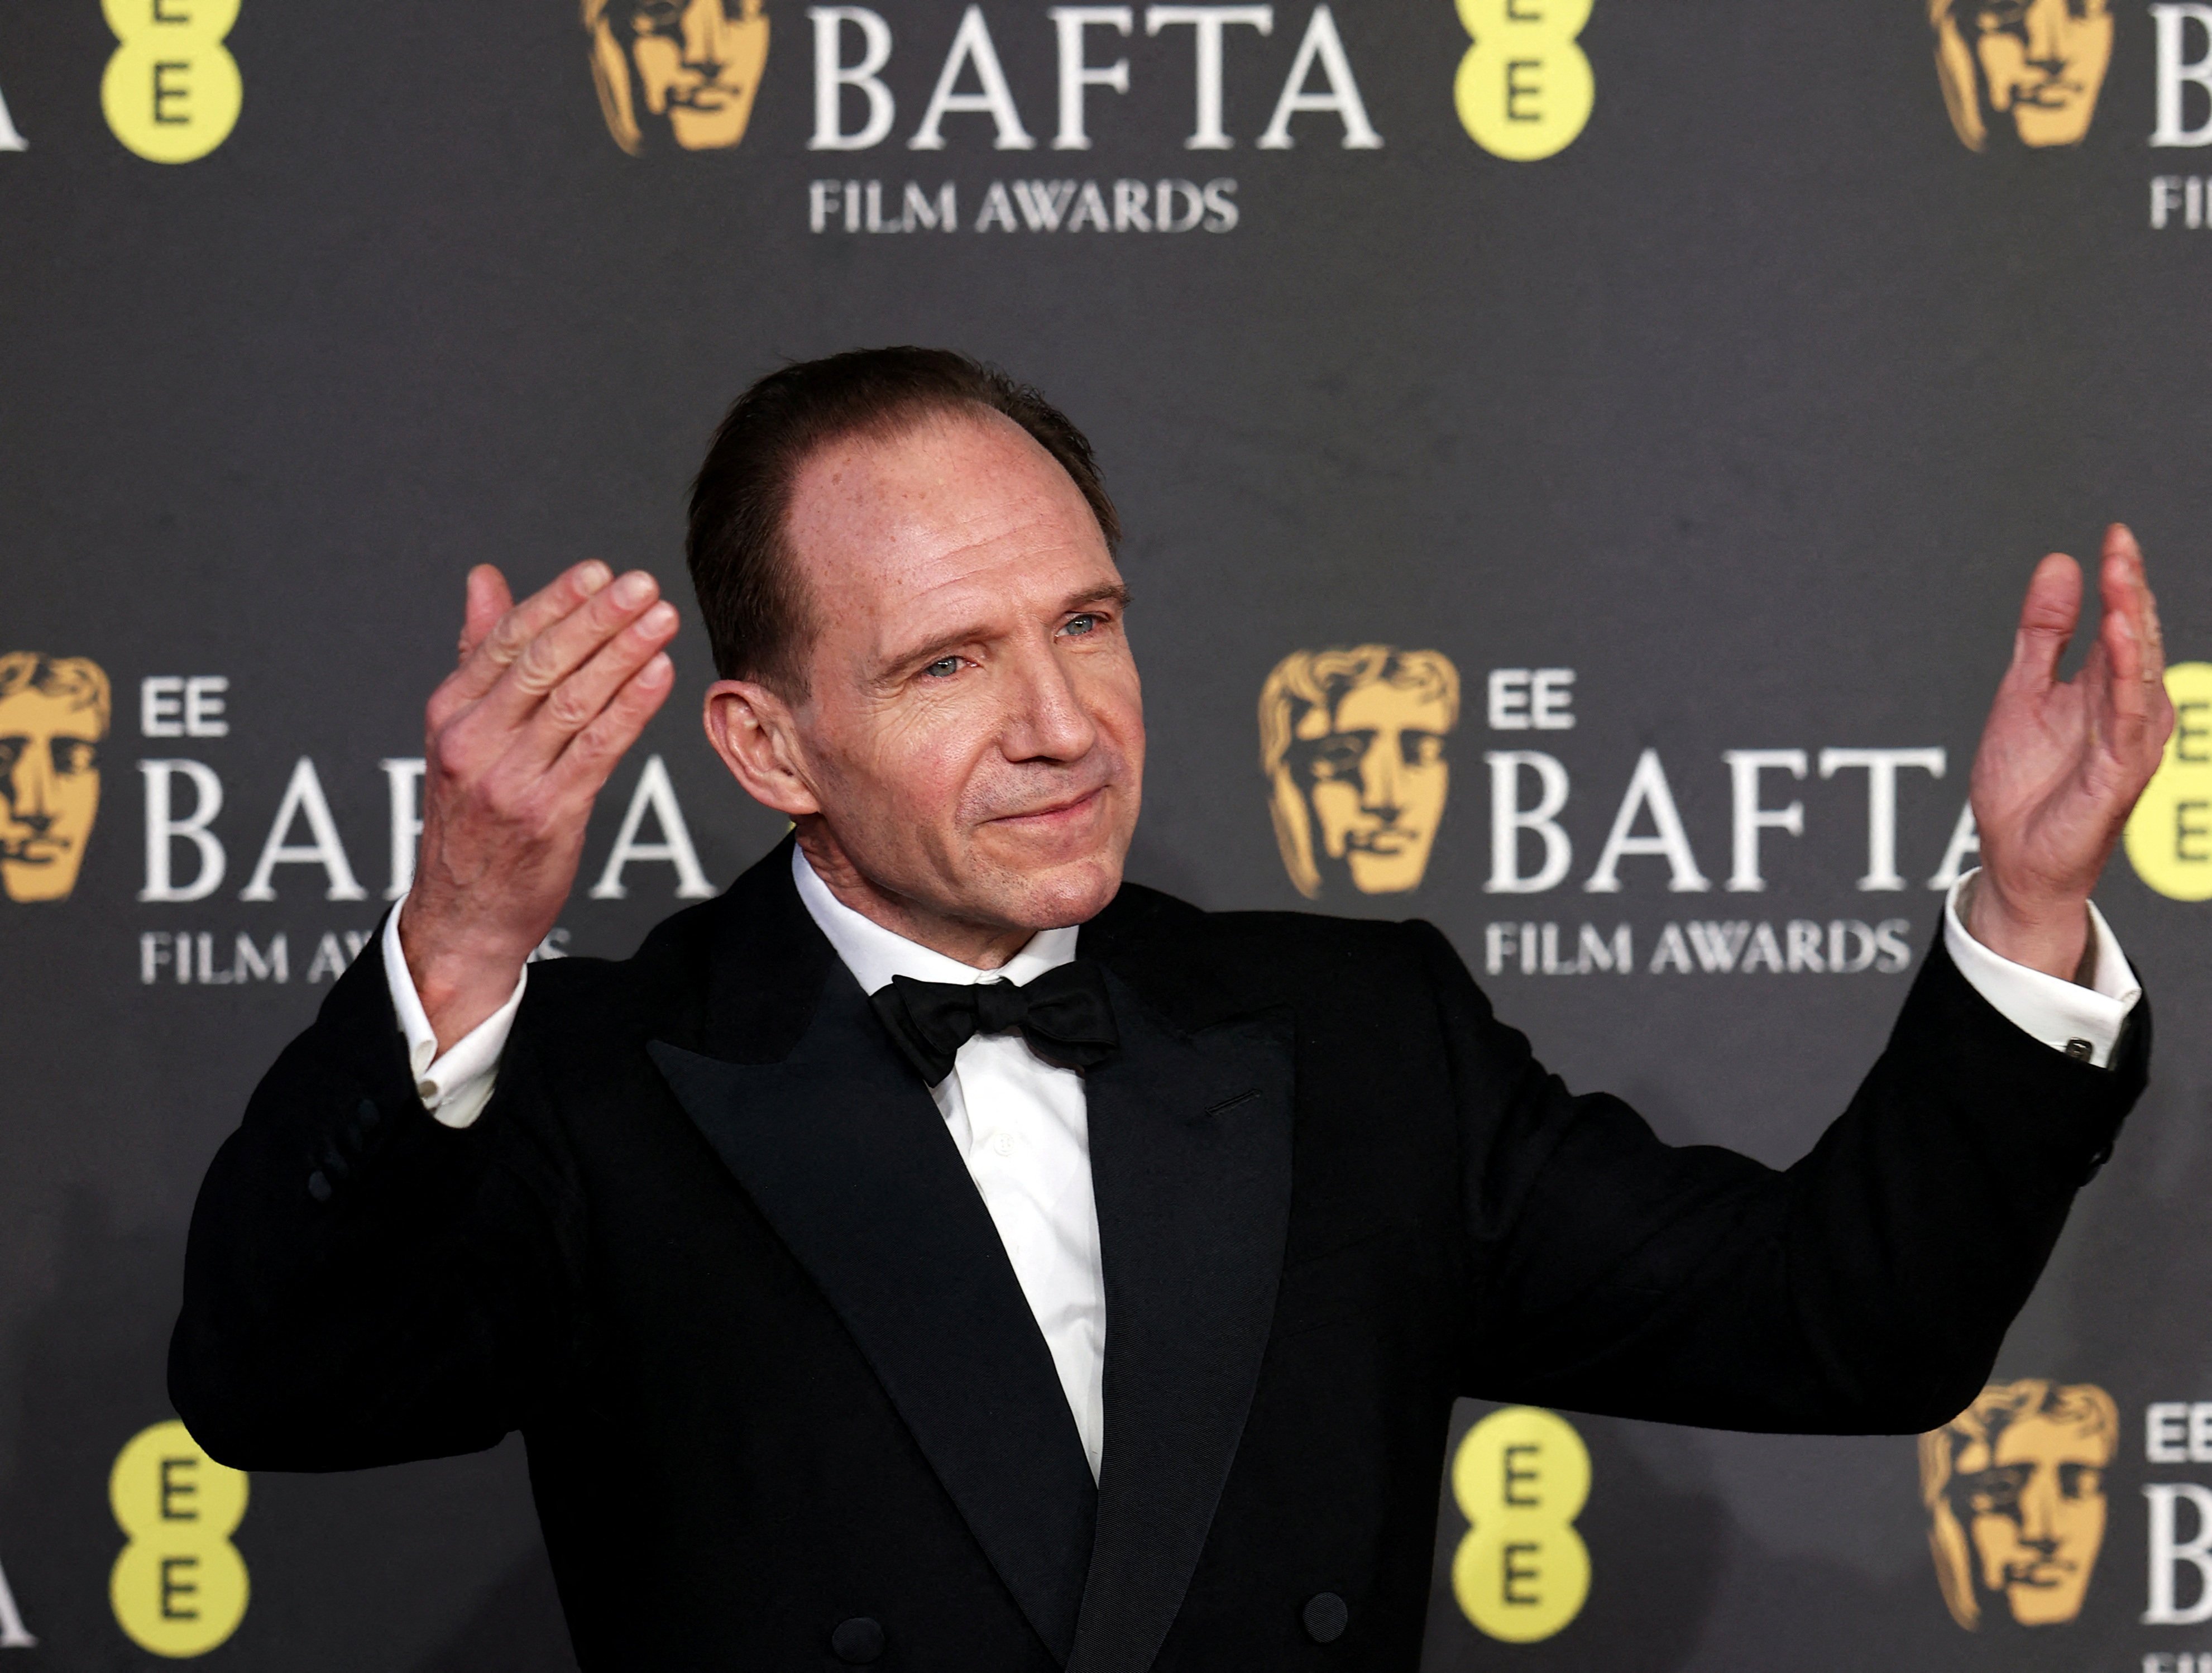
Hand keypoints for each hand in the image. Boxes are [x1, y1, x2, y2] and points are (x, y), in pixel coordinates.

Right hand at [400, 562, 679, 1049]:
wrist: (462, 915)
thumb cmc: (471, 818)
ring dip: (624, 653)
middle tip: (644, 584)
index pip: (508, 641)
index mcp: (450, 713)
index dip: (557, 601)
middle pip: (543, 663)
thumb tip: (486, 578)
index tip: (601, 571)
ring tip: (663, 618)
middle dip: (598, 618)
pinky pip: (596, 749)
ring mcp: (508, 779)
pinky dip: (631, 707)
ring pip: (574, 701)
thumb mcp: (460, 732)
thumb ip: (479, 654)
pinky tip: (660, 674)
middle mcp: (472, 741)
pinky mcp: (547, 815)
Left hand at [1966, 524, 2174, 980]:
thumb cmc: (2022, 783)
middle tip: (2119, 546)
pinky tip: (2119, 640)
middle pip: (2136, 637)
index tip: (2113, 534)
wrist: (2012, 856)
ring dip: (2132, 623)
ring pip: (2139, 671)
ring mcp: (2128, 740)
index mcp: (2104, 688)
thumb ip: (2042, 633)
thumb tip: (2060, 565)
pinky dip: (2126, 677)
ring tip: (2121, 581)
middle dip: (2129, 589)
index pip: (2120, 621)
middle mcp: (2126, 709)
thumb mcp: (2021, 691)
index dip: (2120, 577)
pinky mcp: (2120, 771)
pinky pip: (2128, 718)